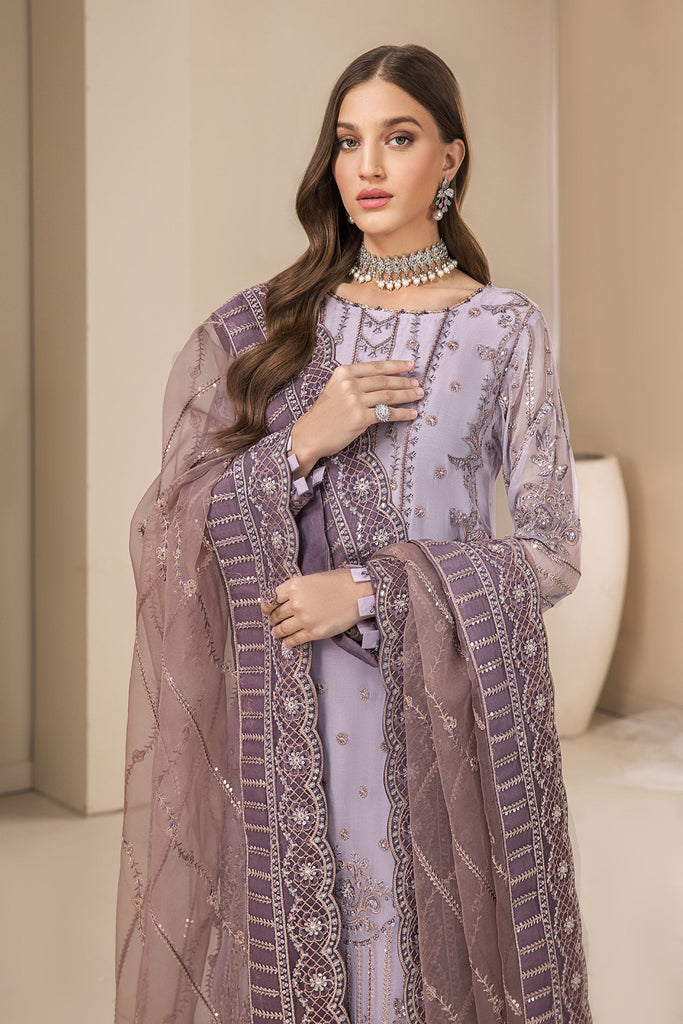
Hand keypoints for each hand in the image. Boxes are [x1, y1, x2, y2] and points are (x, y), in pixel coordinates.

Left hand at [259, 568, 372, 647]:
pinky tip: (287, 644)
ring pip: (282, 629)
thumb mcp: (313, 579)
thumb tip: (287, 601)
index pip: (271, 598)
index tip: (267, 610)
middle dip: (273, 620)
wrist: (359, 592)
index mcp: (294, 586)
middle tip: (273, 623)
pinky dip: (289, 643)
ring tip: (277, 634)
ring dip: (277, 632)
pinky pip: (296, 640)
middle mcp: (296, 603)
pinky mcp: (314, 632)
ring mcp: (304, 619)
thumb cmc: (340, 582)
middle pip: (276, 615)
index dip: (267, 606)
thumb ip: (298, 589)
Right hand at [290, 359, 423, 475]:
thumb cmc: (324, 414)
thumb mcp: (335, 389)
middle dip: (405, 382)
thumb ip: (355, 381)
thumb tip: (384, 380)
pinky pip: (387, 414)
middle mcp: (349, 384)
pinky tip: (412, 413)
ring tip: (419, 395)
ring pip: (389, 396)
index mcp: (343, 373)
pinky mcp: (360, 418)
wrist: (310, 435)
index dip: (396, 366)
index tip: (410, 366)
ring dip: (407, 396)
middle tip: (418, 384)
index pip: (376, 367)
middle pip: (384, 381)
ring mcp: (355, 401)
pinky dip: (403, 413)